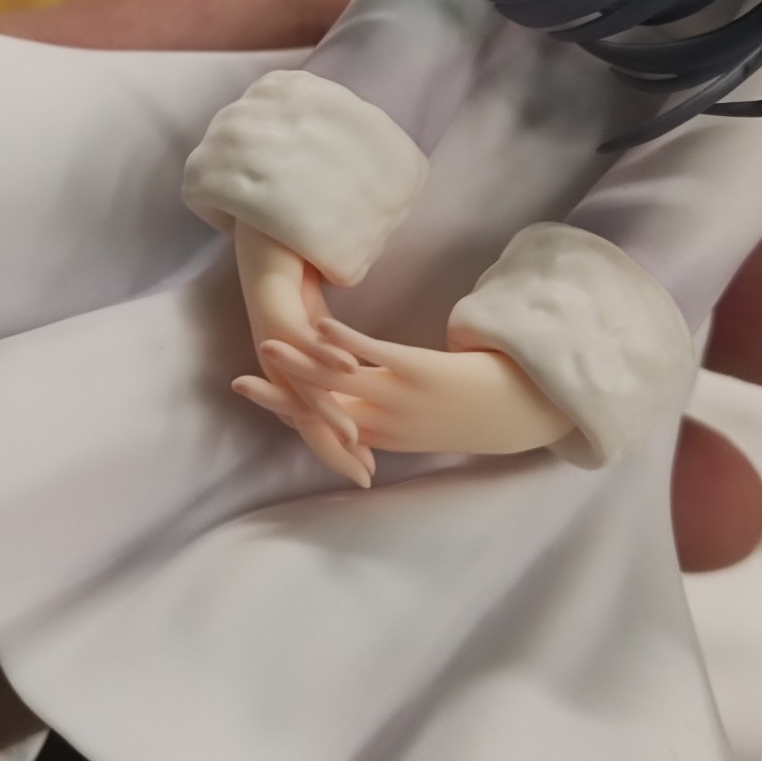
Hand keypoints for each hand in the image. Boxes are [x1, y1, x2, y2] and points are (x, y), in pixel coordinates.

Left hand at [231, 224, 376, 489]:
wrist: (267, 253)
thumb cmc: (297, 295)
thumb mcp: (322, 338)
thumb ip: (335, 364)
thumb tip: (356, 387)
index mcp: (293, 380)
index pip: (321, 427)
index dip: (343, 451)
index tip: (369, 474)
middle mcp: (281, 374)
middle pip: (310, 421)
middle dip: (337, 448)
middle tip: (364, 474)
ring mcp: (278, 351)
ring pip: (305, 389)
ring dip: (330, 411)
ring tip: (355, 435)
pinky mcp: (279, 323)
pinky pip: (304, 345)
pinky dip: (325, 358)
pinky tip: (349, 368)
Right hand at [248, 320, 573, 457]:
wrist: (519, 412)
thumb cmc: (468, 410)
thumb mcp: (419, 422)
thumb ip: (385, 413)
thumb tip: (356, 401)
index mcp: (381, 434)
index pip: (320, 424)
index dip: (283, 409)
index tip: (250, 392)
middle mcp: (385, 423)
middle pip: (321, 409)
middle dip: (280, 393)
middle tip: (242, 379)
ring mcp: (402, 397)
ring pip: (341, 383)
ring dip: (302, 364)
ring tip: (273, 344)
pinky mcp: (422, 373)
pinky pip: (377, 357)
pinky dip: (347, 343)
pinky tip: (324, 326)